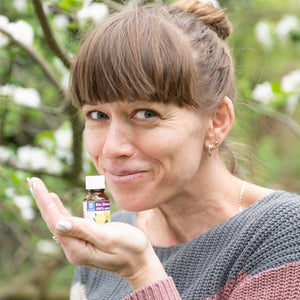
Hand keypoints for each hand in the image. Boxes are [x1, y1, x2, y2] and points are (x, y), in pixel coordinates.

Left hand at [27, 177, 167, 289]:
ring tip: (38, 188)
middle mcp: (74, 248)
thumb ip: (84, 230)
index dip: (45, 201)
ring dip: (49, 204)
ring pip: (59, 221)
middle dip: (42, 200)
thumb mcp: (108, 238)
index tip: (36, 184)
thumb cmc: (130, 248)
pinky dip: (61, 210)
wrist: (140, 262)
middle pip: (53, 221)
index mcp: (77, 249)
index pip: (55, 222)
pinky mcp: (85, 240)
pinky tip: (55, 201)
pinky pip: (69, 223)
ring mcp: (79, 245)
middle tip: (32, 181)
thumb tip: (59, 223)